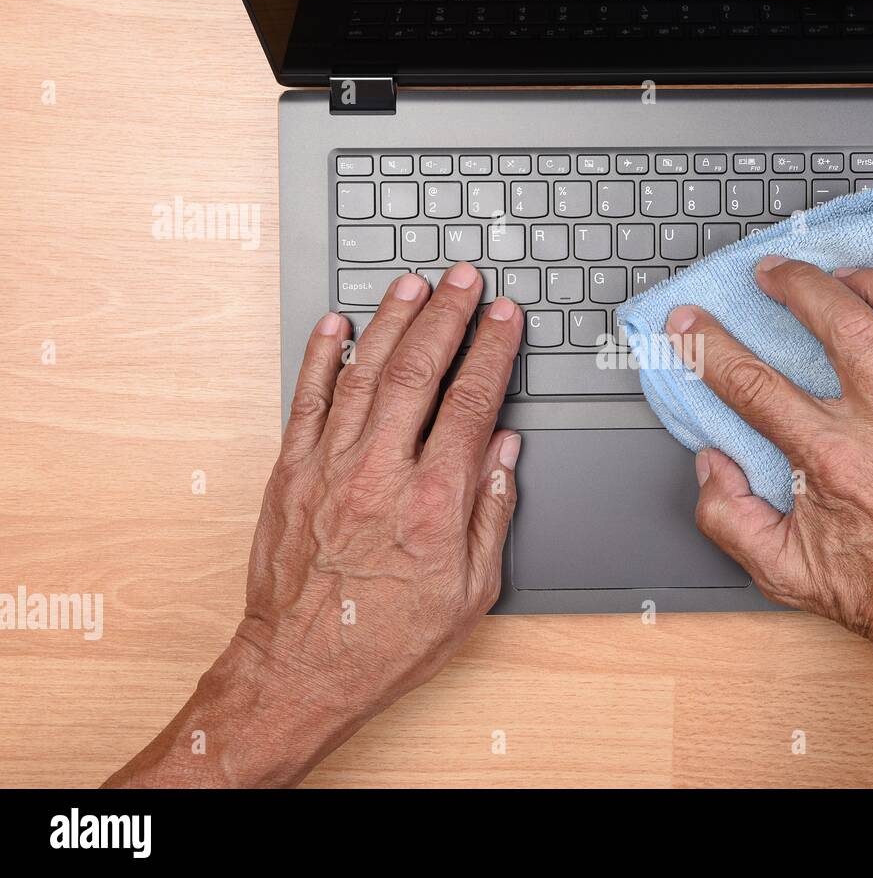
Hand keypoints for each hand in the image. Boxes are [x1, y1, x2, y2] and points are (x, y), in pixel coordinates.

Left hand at [107, 263, 521, 786]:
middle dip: (447, 316)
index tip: (504, 318)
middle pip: (419, 371)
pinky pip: (306, 400)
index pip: (471, 402)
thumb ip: (491, 512)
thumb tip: (503, 451)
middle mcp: (381, 474)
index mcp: (434, 503)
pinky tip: (335, 324)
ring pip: (363, 373)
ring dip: (391, 322)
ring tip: (413, 285)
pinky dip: (320, 357)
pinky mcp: (291, 473)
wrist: (302, 670)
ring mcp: (329, 468)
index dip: (491, 351)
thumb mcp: (473, 591)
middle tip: (463, 280)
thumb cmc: (389, 640)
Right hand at [667, 258, 872, 785]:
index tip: (688, 323)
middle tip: (776, 271)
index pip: (754, 385)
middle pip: (843, 321)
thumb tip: (711, 463)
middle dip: (798, 282)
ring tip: (856, 277)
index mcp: (834, 460)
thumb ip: (728, 519)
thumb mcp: (781, 572)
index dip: (709, 346)